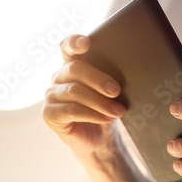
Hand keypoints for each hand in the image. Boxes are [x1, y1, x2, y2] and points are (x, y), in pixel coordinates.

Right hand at [42, 34, 125, 157]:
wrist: (100, 140)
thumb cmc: (106, 110)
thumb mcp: (112, 92)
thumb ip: (112, 79)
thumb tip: (133, 70)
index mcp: (72, 66)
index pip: (68, 47)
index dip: (74, 42)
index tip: (86, 43)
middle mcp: (58, 77)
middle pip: (75, 69)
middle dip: (98, 79)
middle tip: (116, 91)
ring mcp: (51, 95)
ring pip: (75, 91)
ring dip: (100, 101)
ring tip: (118, 111)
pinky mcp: (49, 114)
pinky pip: (71, 110)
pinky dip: (92, 114)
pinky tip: (106, 118)